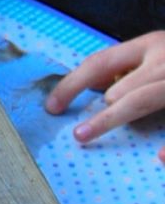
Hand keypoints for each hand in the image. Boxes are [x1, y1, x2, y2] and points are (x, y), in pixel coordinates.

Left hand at [47, 32, 164, 150]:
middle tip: (79, 134)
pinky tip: (161, 159)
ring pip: (148, 99)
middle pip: (127, 88)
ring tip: (92, 135)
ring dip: (120, 117)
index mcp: (151, 44)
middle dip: (104, 114)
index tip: (51, 106)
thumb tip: (89, 87)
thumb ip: (128, 69)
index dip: (72, 84)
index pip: (101, 62)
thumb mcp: (155, 53)